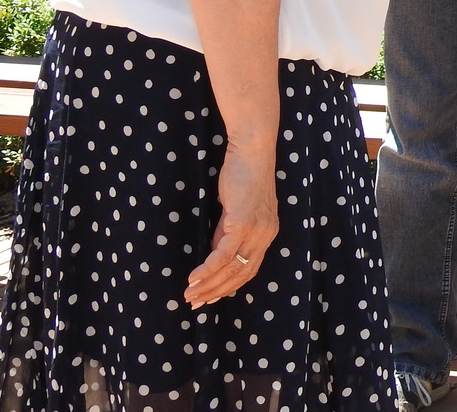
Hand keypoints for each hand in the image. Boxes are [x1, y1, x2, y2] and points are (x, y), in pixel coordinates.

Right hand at [186, 137, 278, 308]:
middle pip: (241, 274)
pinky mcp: (243, 222)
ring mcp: (256, 230)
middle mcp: (266, 236)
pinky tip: (194, 278)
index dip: (228, 286)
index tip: (209, 298)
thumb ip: (228, 232)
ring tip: (189, 295)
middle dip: (216, 292)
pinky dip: (208, 269)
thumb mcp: (237, 210)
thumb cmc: (243, 177)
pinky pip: (224, 254)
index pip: (249, 270)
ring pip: (231, 268)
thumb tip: (214, 254)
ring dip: (208, 285)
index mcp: (267, 234)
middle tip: (195, 303)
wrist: (252, 152)